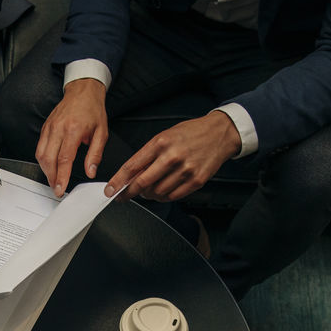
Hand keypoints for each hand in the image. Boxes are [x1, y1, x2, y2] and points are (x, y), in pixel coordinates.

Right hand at [36, 78, 107, 196]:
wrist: (83, 90)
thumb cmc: (92, 110)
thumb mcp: (102, 133)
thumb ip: (95, 154)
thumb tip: (90, 171)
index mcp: (73, 130)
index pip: (64, 159)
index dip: (61, 176)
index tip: (60, 188)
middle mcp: (58, 128)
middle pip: (48, 159)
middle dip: (51, 177)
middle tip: (56, 188)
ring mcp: (49, 127)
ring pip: (40, 154)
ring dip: (45, 170)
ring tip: (53, 180)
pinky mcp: (45, 127)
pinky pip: (39, 147)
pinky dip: (43, 160)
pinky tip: (49, 166)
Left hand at [105, 112, 241, 202]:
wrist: (219, 133)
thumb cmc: (190, 133)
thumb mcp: (165, 136)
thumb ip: (148, 155)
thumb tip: (131, 175)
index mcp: (160, 143)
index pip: (132, 166)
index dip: (118, 181)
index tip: (110, 190)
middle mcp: (172, 157)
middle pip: (142, 183)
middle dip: (129, 193)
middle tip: (123, 196)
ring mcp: (185, 170)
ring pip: (157, 193)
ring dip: (148, 195)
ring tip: (149, 189)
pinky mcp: (196, 180)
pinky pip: (173, 196)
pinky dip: (163, 197)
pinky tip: (162, 191)